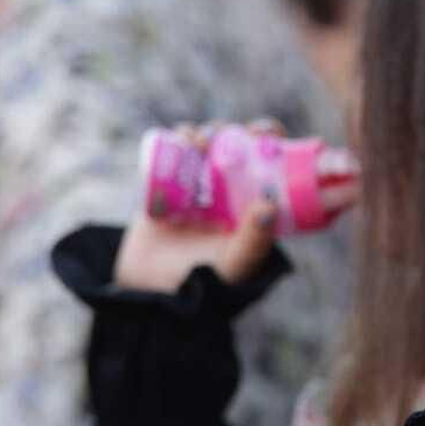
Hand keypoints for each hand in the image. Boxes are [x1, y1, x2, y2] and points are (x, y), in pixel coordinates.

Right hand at [117, 123, 279, 290]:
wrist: (150, 293)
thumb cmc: (201, 282)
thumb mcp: (234, 263)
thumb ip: (254, 240)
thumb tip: (269, 205)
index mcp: (255, 206)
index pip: (273, 166)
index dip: (274, 143)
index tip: (266, 133)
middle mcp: (232, 192)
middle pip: (242, 147)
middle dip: (240, 132)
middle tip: (233, 134)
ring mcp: (200, 185)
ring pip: (211, 144)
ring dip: (210, 132)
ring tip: (202, 142)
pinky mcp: (169, 183)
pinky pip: (176, 150)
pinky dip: (180, 137)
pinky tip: (183, 139)